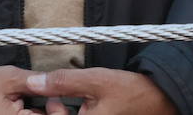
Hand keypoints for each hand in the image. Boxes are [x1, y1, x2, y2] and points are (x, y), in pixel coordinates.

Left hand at [25, 69, 175, 114]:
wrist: (159, 99)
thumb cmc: (129, 91)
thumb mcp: (95, 81)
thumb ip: (63, 82)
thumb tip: (34, 82)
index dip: (50, 111)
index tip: (53, 98)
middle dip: (56, 113)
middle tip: (57, 99)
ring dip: (64, 114)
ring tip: (67, 101)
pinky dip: (78, 114)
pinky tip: (82, 106)